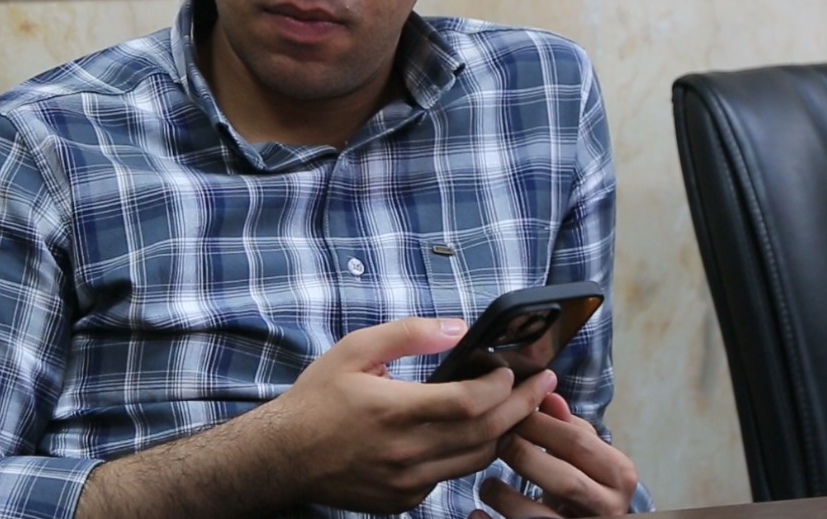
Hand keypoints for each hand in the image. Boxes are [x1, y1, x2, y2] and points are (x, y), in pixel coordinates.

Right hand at [268, 317, 557, 514]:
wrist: (283, 456)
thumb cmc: (318, 399)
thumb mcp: (356, 350)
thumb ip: (409, 334)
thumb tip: (459, 328)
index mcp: (394, 410)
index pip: (470, 403)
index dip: (502, 386)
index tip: (513, 369)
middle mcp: (406, 452)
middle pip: (486, 434)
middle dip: (522, 407)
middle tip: (543, 386)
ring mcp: (408, 482)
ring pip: (476, 460)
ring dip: (504, 433)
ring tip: (518, 408)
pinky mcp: (404, 499)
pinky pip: (450, 477)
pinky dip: (468, 454)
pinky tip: (472, 433)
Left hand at [469, 392, 637, 518]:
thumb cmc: (582, 482)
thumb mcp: (582, 454)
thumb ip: (566, 425)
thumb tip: (548, 395)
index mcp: (619, 474)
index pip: (576, 442)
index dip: (538, 425)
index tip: (512, 415)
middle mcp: (610, 507)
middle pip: (564, 480)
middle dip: (523, 456)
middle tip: (499, 442)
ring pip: (540, 516)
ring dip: (505, 497)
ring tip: (488, 485)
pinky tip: (478, 514)